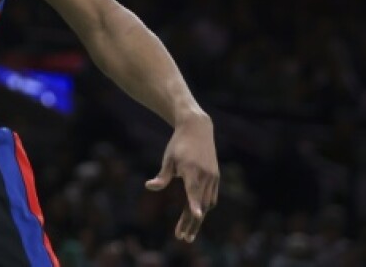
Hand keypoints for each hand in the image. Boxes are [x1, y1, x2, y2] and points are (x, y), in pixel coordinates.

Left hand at [146, 113, 218, 241]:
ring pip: (208, 203)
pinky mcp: (216, 177)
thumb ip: (162, 175)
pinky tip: (196, 216)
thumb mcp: (168, 158)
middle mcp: (204, 175)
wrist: (197, 128)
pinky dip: (204, 207)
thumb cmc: (178, 143)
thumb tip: (149, 186)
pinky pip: (211, 197)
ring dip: (198, 218)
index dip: (195, 205)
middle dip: (192, 223)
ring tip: (186, 232)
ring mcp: (213, 177)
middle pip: (200, 204)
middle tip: (182, 238)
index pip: (194, 191)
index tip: (196, 216)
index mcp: (191, 170)